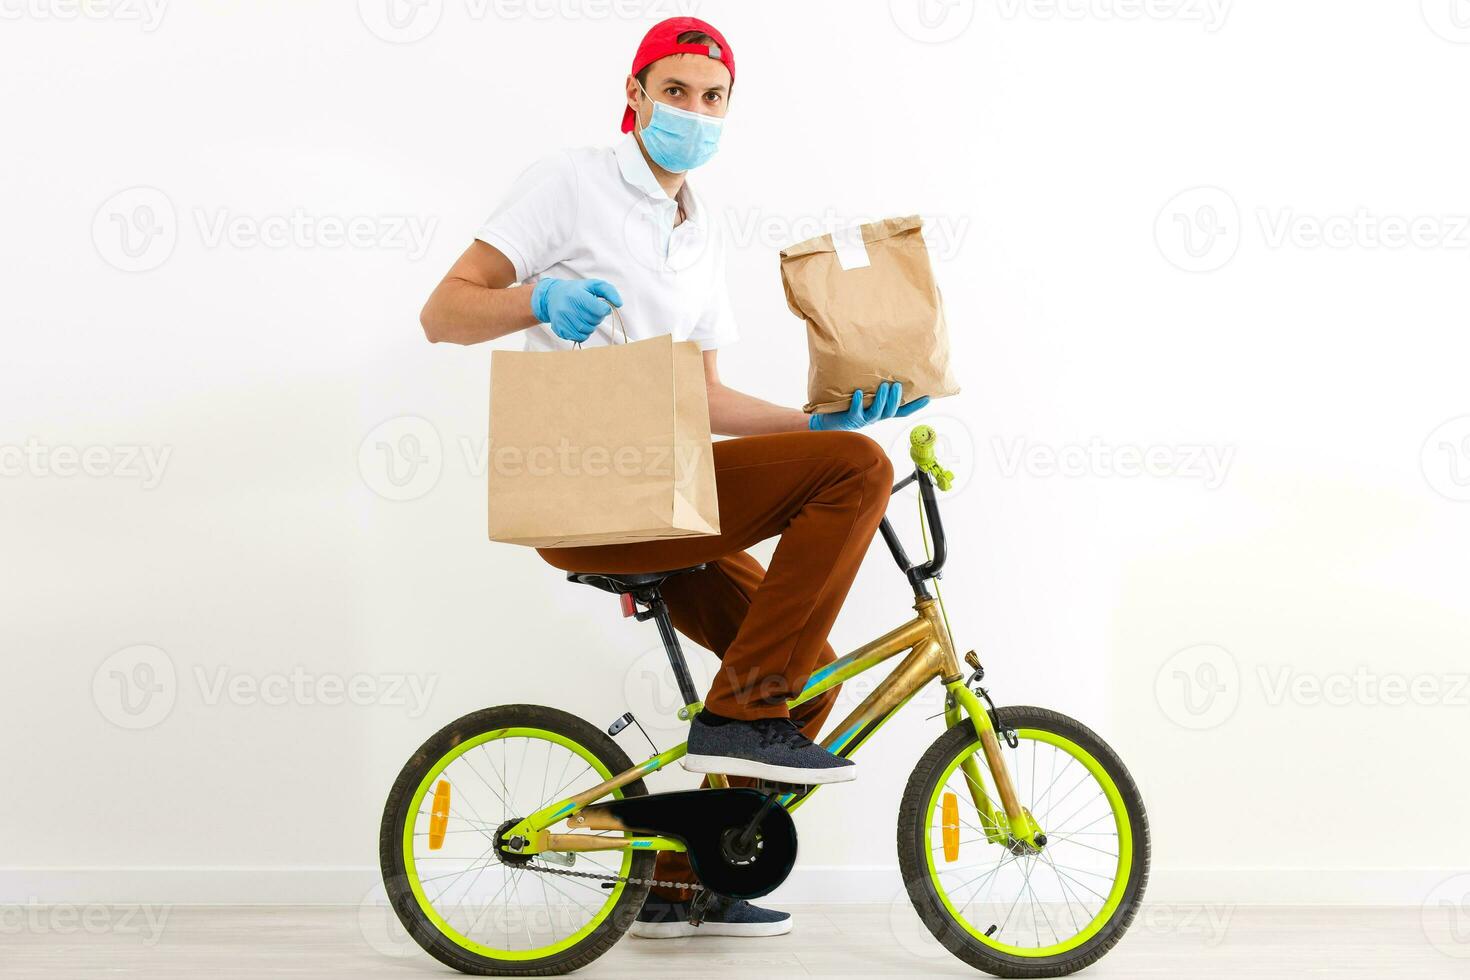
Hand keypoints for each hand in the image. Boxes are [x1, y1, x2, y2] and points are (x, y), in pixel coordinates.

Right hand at [531, 278, 622, 342]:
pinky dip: (582, 333)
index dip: (603, 308)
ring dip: (590, 325)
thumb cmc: (576, 291)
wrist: (552, 297)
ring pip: (588, 330)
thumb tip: (619, 304)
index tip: (598, 304)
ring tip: (582, 315)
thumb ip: (609, 291)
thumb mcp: (593, 285)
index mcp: (577, 296)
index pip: (601, 310)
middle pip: (595, 321)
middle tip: (588, 309)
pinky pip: (579, 338)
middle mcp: (568, 308)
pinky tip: (578, 323)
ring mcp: (563, 320)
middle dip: (596, 316)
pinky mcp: (560, 330)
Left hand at [809, 381, 929, 431]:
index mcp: (881, 411)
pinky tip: (858, 393)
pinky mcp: (850, 419)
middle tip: (898, 385)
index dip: (915, 406)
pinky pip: (856, 412)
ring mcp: (863, 419)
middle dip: (895, 398)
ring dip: (881, 399)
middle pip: (891, 410)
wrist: (826, 419)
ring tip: (884, 386)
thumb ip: (873, 385)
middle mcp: (875, 416)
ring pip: (877, 412)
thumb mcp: (863, 394)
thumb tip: (882, 363)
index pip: (902, 410)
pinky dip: (858, 402)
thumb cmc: (846, 404)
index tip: (928, 397)